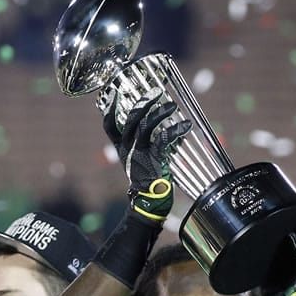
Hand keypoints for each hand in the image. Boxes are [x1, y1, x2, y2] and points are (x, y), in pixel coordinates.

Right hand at [103, 96, 192, 221]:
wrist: (148, 204)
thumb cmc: (147, 182)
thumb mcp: (139, 162)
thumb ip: (142, 147)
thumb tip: (155, 129)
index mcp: (121, 149)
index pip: (109, 125)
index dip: (109, 108)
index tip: (113, 93)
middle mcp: (127, 149)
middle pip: (130, 119)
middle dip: (143, 102)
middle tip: (156, 91)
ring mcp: (139, 154)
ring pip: (146, 125)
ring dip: (160, 112)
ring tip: (173, 105)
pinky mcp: (153, 160)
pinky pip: (163, 139)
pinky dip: (175, 130)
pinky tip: (185, 125)